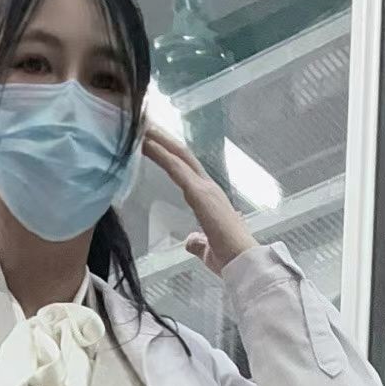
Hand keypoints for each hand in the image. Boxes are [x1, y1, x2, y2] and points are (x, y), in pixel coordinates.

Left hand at [142, 125, 258, 276]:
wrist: (243, 262)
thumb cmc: (229, 257)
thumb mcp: (207, 248)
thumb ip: (198, 241)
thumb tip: (191, 241)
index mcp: (210, 197)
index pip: (187, 169)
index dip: (170, 154)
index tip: (153, 142)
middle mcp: (208, 187)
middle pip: (182, 155)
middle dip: (162, 138)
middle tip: (143, 123)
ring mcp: (205, 187)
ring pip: (178, 155)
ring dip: (158, 140)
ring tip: (140, 125)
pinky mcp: (200, 193)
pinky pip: (176, 169)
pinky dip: (161, 154)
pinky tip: (146, 144)